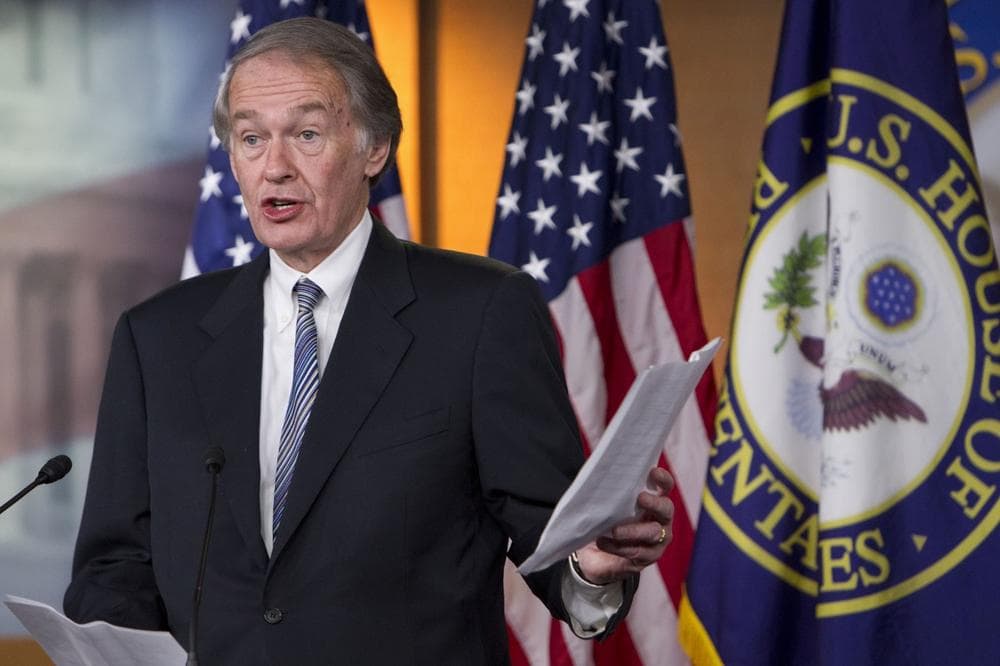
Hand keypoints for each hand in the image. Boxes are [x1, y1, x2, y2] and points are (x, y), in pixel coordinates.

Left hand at [574, 467, 674, 585]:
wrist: (595, 554)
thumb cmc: (605, 520)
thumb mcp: (607, 505)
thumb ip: (609, 491)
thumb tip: (599, 473)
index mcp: (654, 501)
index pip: (665, 487)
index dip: (663, 479)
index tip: (653, 471)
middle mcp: (660, 519)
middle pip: (666, 509)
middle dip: (654, 503)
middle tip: (640, 498)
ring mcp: (657, 540)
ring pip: (653, 534)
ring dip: (633, 531)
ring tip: (615, 531)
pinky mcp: (646, 558)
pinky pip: (636, 552)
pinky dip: (618, 547)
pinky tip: (602, 542)